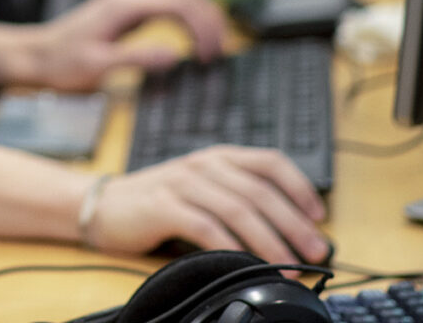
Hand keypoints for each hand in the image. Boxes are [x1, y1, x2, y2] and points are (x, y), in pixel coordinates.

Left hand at [15, 0, 227, 90]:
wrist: (36, 56)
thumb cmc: (62, 63)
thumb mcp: (97, 66)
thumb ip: (136, 58)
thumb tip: (176, 56)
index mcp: (124, 3)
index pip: (180, 1)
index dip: (203, 25)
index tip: (210, 57)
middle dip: (209, 18)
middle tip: (217, 55)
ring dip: (201, 17)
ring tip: (210, 50)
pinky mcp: (129, 9)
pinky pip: (168, 5)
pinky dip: (187, 19)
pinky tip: (192, 43)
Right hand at [83, 146, 329, 264]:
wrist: (103, 204)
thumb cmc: (159, 203)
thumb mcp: (201, 190)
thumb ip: (237, 200)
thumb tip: (289, 232)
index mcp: (217, 157)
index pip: (269, 161)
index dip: (299, 187)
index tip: (320, 216)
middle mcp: (203, 164)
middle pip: (259, 191)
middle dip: (294, 223)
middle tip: (315, 250)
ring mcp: (182, 182)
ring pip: (237, 209)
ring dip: (270, 240)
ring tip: (289, 265)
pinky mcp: (162, 205)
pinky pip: (205, 226)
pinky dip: (231, 246)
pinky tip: (246, 263)